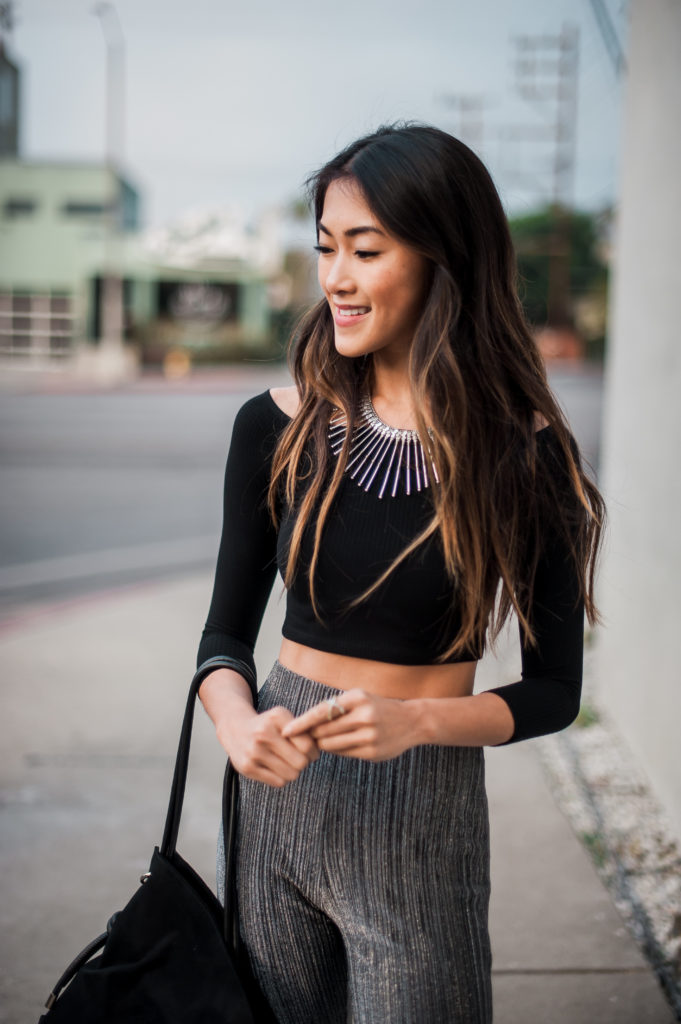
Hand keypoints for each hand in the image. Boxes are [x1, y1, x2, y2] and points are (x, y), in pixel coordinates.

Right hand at [218, 706, 318, 787]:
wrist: (234, 728)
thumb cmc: (267, 724)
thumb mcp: (283, 718)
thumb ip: (302, 730)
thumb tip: (321, 748)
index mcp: (276, 718)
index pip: (307, 745)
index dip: (313, 752)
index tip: (309, 751)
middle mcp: (263, 733)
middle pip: (301, 762)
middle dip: (304, 762)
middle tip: (299, 758)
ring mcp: (253, 752)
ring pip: (291, 775)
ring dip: (293, 771)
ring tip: (286, 762)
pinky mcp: (247, 768)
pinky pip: (278, 782)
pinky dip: (281, 778)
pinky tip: (275, 767)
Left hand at [281, 688, 419, 761]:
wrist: (411, 721)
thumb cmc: (377, 707)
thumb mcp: (359, 698)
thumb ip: (335, 708)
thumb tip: (305, 725)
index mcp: (357, 698)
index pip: (321, 712)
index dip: (301, 723)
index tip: (286, 730)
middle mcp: (364, 716)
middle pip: (323, 731)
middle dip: (313, 734)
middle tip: (310, 735)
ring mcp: (369, 736)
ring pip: (331, 745)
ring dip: (323, 744)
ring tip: (327, 739)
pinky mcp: (372, 752)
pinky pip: (343, 754)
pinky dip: (337, 750)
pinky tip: (343, 744)